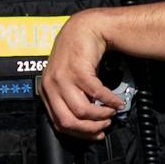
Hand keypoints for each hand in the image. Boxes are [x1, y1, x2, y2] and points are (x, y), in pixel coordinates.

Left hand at [40, 9, 121, 139]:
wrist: (84, 29)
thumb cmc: (78, 55)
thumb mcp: (68, 81)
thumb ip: (72, 99)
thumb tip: (87, 121)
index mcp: (47, 92)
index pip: (60, 124)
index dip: (81, 134)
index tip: (96, 134)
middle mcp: (51, 86)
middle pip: (69, 121)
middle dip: (91, 128)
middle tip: (105, 125)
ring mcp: (62, 78)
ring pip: (81, 111)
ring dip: (101, 115)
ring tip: (112, 111)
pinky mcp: (77, 70)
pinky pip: (96, 94)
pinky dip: (110, 101)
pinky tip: (117, 101)